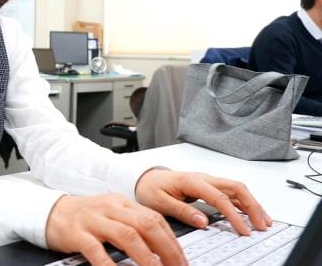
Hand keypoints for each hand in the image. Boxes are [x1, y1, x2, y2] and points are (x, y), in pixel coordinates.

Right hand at [45, 194, 186, 265]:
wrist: (50, 211)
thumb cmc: (83, 217)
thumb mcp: (110, 214)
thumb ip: (132, 224)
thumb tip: (160, 247)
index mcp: (121, 203)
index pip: (154, 218)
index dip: (172, 240)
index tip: (182, 260)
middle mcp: (110, 208)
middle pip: (146, 224)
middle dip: (167, 249)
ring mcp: (93, 220)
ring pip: (126, 235)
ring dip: (146, 257)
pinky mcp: (77, 234)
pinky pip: (97, 250)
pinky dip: (110, 265)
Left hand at [135, 169, 272, 235]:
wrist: (145, 178)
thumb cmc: (150, 188)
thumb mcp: (159, 202)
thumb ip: (181, 210)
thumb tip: (203, 221)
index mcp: (191, 181)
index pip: (219, 197)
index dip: (234, 215)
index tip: (243, 230)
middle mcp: (203, 178)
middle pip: (235, 187)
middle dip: (252, 206)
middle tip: (261, 226)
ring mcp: (207, 181)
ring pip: (236, 188)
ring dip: (252, 204)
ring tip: (264, 221)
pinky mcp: (208, 186)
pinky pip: (231, 192)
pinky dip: (244, 203)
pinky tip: (251, 214)